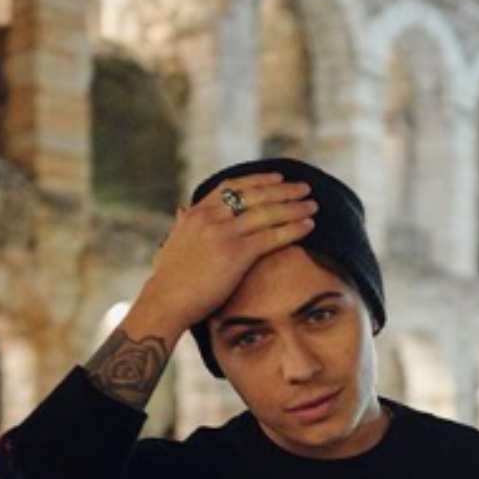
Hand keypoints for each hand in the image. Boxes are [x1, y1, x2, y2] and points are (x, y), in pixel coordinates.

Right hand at [134, 172, 317, 330]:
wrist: (166, 301)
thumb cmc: (170, 279)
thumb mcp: (173, 242)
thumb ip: (182, 224)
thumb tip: (182, 210)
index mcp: (197, 212)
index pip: (232, 186)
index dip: (259, 180)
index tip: (278, 178)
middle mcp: (210, 217)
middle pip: (255, 195)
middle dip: (284, 190)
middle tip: (305, 188)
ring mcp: (223, 233)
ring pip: (267, 213)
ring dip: (294, 207)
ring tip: (313, 206)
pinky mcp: (236, 253)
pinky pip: (271, 236)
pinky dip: (293, 229)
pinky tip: (308, 226)